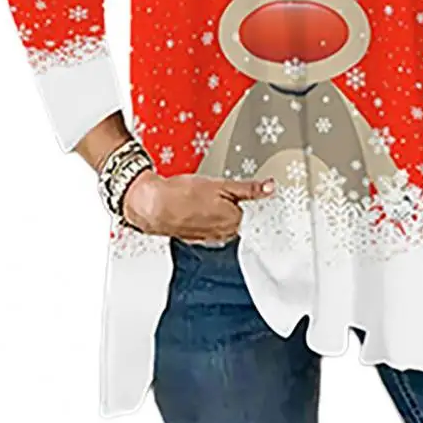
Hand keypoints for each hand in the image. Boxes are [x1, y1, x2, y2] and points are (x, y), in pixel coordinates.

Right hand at [122, 170, 275, 241]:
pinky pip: (206, 228)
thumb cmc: (183, 194)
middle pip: (237, 219)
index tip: (240, 193)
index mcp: (234, 221)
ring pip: (221, 224)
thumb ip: (249, 188)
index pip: (250, 212)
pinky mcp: (193, 238)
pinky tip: (193, 208)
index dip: (244, 199)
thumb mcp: (222, 184)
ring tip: (202, 198)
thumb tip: (269, 187)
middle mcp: (223, 235)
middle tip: (218, 192)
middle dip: (231, 206)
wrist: (152, 205)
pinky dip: (202, 218)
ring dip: (216, 213)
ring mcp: (207, 238)